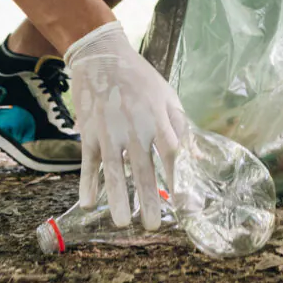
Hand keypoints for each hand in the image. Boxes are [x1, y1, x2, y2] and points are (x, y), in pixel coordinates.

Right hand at [64, 21, 187, 230]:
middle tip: (152, 226)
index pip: (171, 154)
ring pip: (115, 171)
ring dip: (118, 199)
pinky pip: (89, 163)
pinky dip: (88, 184)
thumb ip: (180, 126)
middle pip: (144, 170)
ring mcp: (109, 132)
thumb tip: (195, 155)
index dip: (178, 178)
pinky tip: (88, 205)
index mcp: (157, 119)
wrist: (101, 57)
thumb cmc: (139, 79)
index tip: (184, 202)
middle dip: (148, 200)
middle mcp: (135, 128)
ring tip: (122, 224)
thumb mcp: (167, 96)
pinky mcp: (89, 133)